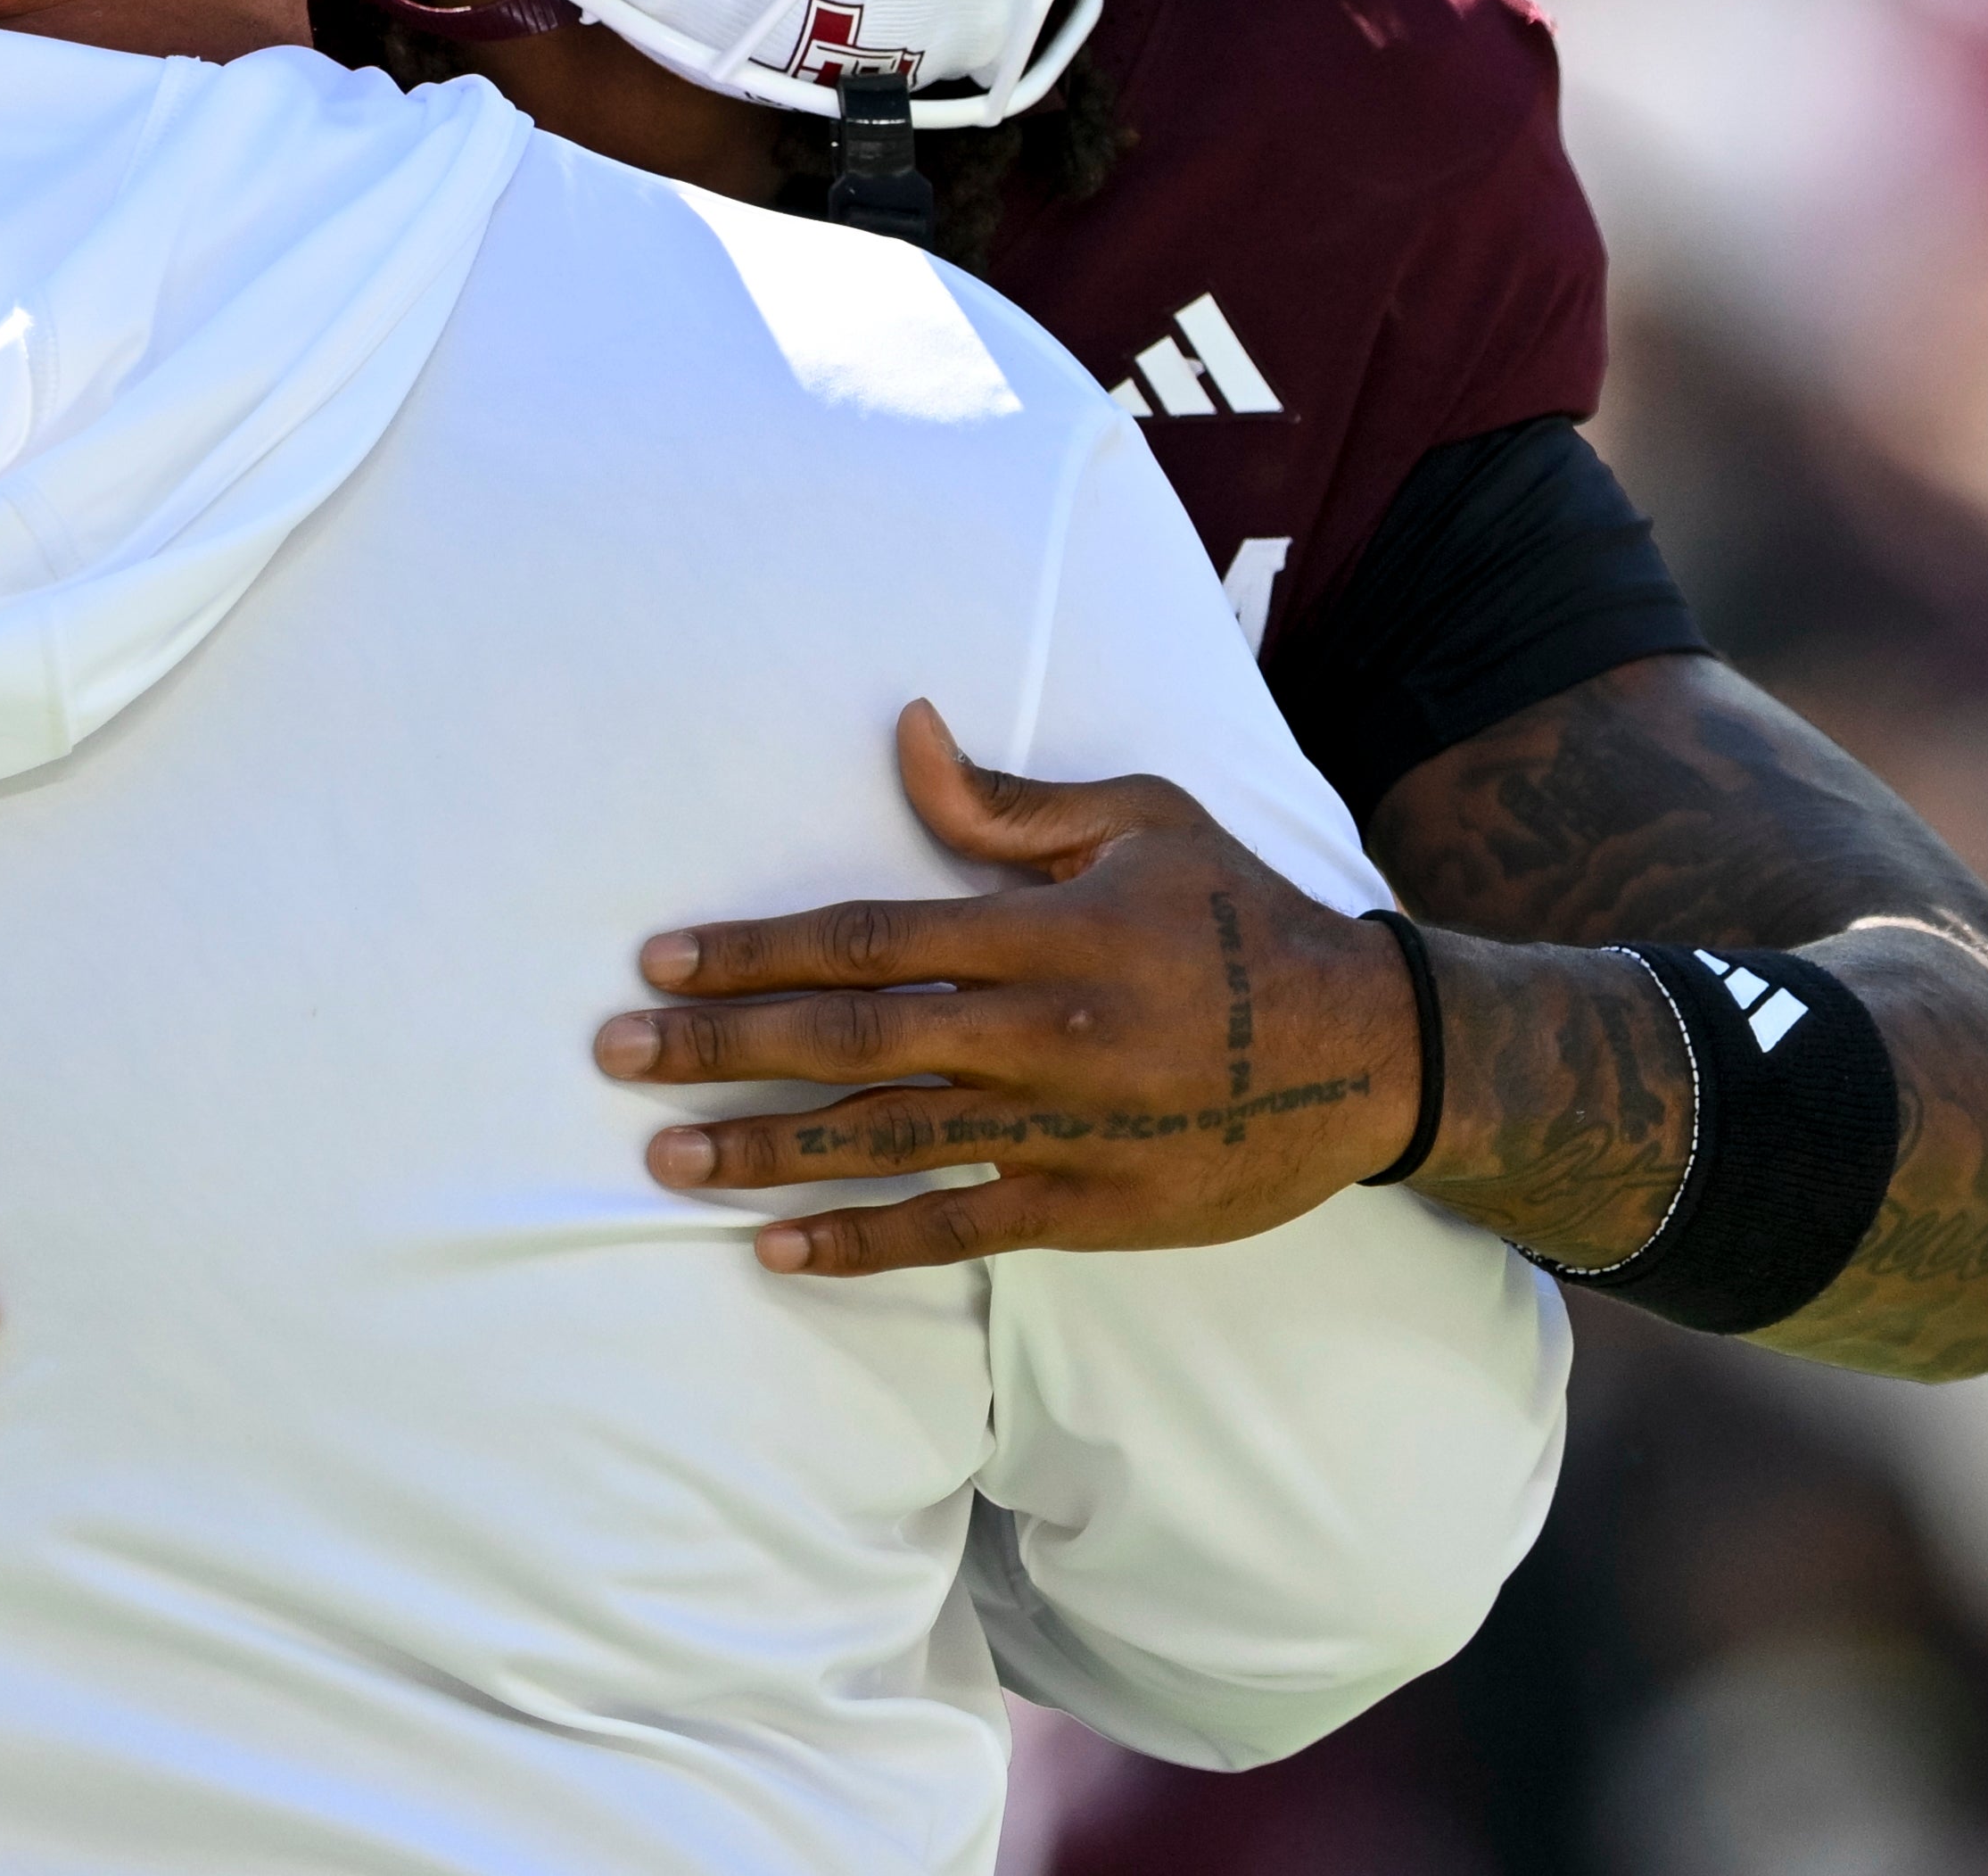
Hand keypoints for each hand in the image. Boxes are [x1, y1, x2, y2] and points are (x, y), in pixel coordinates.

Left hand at [592, 702, 1417, 1275]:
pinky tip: (777, 1250)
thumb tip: (906, 737)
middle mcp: (1041, 1032)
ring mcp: (1063, 1129)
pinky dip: (863, 1242)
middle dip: (722, 1048)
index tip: (660, 956)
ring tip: (665, 1159)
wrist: (1369, 1050)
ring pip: (885, 1143)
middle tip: (618, 1054)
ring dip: (765, 1153)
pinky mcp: (1087, 1207)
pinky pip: (956, 1229)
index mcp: (1045, 930)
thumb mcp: (1144, 824)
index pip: (867, 936)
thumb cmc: (1242, 915)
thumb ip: (1011, 803)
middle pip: (851, 1042)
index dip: (756, 949)